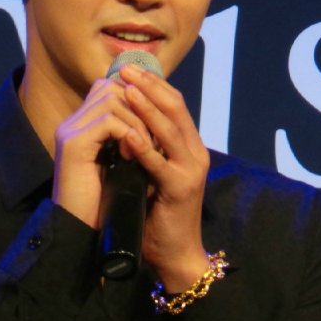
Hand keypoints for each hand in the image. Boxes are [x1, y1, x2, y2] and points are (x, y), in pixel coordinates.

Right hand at [51, 76, 152, 227]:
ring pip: (113, 99)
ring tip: (148, 144)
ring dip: (138, 119)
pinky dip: (129, 133)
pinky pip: (110, 121)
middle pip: (111, 86)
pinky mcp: (73, 145)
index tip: (156, 122)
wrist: (81, 234)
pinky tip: (134, 153)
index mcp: (81, 126)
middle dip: (141, 104)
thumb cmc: (103, 206)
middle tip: (155, 131)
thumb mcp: (121, 166)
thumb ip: (128, 141)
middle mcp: (72, 123)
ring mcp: (70, 131)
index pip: (109, 88)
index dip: (137, 99)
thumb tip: (156, 122)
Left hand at [116, 64, 210, 291]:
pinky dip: (144, 145)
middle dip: (149, 85)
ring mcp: (191, 170)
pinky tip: (127, 132)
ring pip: (169, 129)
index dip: (153, 82)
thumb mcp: (152, 170)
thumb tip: (124, 117)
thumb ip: (147, 146)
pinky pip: (160, 162)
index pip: (174, 103)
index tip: (130, 67)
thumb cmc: (157, 212)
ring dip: (146, 107)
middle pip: (176, 107)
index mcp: (189, 146)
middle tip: (126, 68)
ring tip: (126, 89)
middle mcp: (196, 153)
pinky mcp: (181, 188)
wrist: (175, 253)